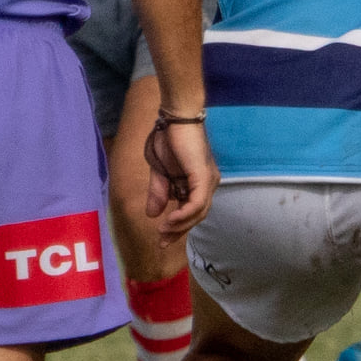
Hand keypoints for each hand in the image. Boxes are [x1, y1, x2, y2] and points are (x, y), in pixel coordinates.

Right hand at [143, 116, 219, 240]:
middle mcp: (207, 183)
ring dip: (180, 225)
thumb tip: (153, 214)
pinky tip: (171, 220)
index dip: (178, 227)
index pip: (191, 212)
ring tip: (163, 231)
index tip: (162, 240)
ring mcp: (208, 180)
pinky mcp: (204, 176)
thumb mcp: (159, 172)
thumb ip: (159, 192)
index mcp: (197, 183)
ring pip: (199, 212)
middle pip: (197, 215)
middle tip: (162, 241)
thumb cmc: (168, 140)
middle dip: (179, 230)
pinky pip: (198, 202)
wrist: (174, 119)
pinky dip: (185, 214)